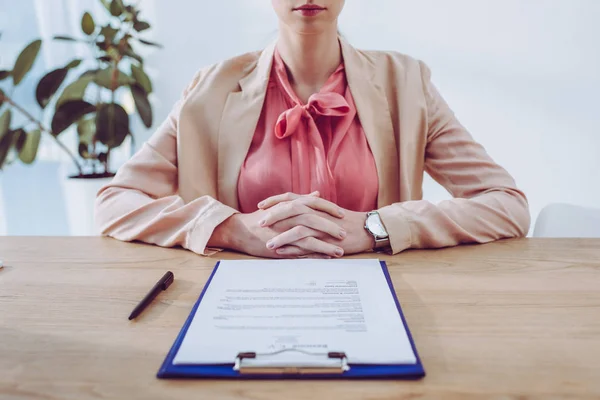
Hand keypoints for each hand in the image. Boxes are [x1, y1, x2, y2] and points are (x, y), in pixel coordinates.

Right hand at [210, 207, 344, 258]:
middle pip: (314, 220)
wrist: (241, 230)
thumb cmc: (262, 217)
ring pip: (309, 238)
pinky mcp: (280, 247)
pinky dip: (314, 255)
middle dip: (331, 227)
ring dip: (326, 245)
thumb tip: (317, 193)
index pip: (314, 204)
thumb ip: (301, 199)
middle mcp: (288, 216)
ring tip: (340, 251)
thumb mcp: (281, 204)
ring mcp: (284, 232)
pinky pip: (300, 252)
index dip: (329, 208)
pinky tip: (325, 259)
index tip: (342, 214)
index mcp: (289, 205)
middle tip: (344, 234)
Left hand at [258, 193, 373, 255]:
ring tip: (268, 244)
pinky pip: (307, 245)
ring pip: (298, 229)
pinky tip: (282, 253)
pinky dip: (293, 249)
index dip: (274, 201)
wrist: (365, 228)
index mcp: (314, 203)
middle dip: (274, 216)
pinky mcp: (326, 241)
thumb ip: (309, 206)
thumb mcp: (325, 210)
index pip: (290, 197)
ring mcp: (321, 227)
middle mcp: (316, 212)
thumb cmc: (344, 220)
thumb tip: (294, 205)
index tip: (261, 205)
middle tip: (260, 223)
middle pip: (291, 210)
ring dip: (281, 237)